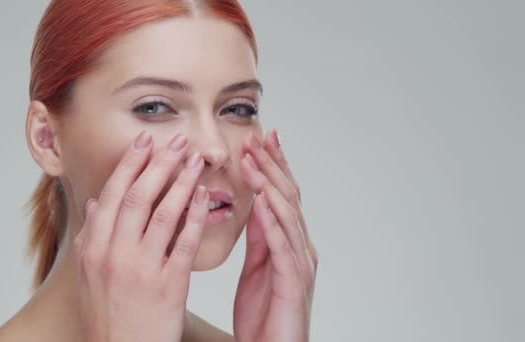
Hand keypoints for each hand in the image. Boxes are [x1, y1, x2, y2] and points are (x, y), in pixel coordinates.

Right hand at [73, 131, 208, 341]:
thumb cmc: (108, 316)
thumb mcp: (88, 276)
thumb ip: (91, 237)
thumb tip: (96, 203)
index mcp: (94, 248)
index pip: (113, 194)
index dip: (131, 163)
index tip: (146, 141)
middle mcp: (115, 254)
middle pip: (139, 196)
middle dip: (160, 163)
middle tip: (178, 141)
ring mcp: (142, 269)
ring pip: (164, 213)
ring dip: (182, 182)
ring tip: (196, 160)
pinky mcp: (169, 285)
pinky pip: (185, 243)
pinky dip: (196, 216)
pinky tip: (205, 197)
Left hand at [233, 131, 317, 341]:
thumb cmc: (265, 315)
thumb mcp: (257, 267)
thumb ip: (260, 236)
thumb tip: (255, 203)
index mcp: (290, 243)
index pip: (282, 195)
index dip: (273, 166)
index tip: (260, 139)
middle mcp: (301, 248)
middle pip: (288, 197)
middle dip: (272, 165)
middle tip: (257, 138)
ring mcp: (300, 264)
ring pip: (287, 215)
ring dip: (269, 185)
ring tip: (252, 161)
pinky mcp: (293, 282)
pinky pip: (282, 246)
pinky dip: (272, 221)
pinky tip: (261, 202)